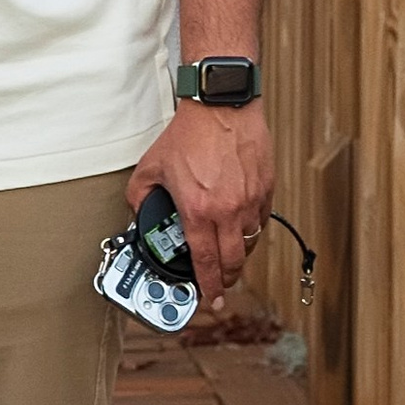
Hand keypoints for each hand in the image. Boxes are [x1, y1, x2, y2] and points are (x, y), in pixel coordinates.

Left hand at [128, 100, 274, 307]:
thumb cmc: (190, 133)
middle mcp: (228, 210)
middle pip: (233, 262)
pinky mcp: (265, 188)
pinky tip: (240, 224)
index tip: (211, 298)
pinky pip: (261, 220)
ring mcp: (250, 200)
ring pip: (250, 243)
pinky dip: (251, 229)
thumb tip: (139, 214)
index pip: (206, 262)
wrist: (221, 106)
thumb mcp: (150, 167)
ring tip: (227, 254)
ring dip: (238, 255)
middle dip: (226, 279)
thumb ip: (140, 196)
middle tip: (220, 283)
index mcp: (198, 210)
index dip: (209, 286)